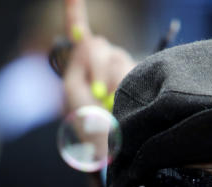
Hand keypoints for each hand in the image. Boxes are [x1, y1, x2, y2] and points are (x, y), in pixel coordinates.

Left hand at [62, 0, 134, 114]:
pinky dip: (120, 83)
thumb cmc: (90, 125)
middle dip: (94, 66)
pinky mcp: (137, 76)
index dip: (75, 11)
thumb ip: (77, 63)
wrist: (112, 148)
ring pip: (114, 57)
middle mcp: (102, 62)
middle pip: (97, 45)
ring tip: (109, 105)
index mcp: (81, 66)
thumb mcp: (74, 93)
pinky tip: (116, 98)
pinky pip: (127, 68)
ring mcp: (121, 68)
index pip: (78, 33)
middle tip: (97, 92)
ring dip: (109, 80)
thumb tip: (88, 38)